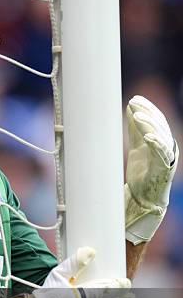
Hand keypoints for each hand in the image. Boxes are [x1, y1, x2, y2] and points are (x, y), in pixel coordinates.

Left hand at [125, 95, 178, 244]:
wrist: (143, 198)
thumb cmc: (142, 173)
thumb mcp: (136, 146)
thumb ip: (136, 130)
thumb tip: (130, 107)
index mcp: (162, 141)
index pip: (157, 120)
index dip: (148, 108)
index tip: (135, 99)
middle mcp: (167, 148)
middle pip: (160, 125)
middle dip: (147, 113)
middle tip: (134, 103)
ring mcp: (166, 158)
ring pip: (161, 137)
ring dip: (149, 125)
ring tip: (136, 116)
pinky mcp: (164, 170)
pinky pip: (162, 155)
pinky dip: (156, 144)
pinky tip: (147, 136)